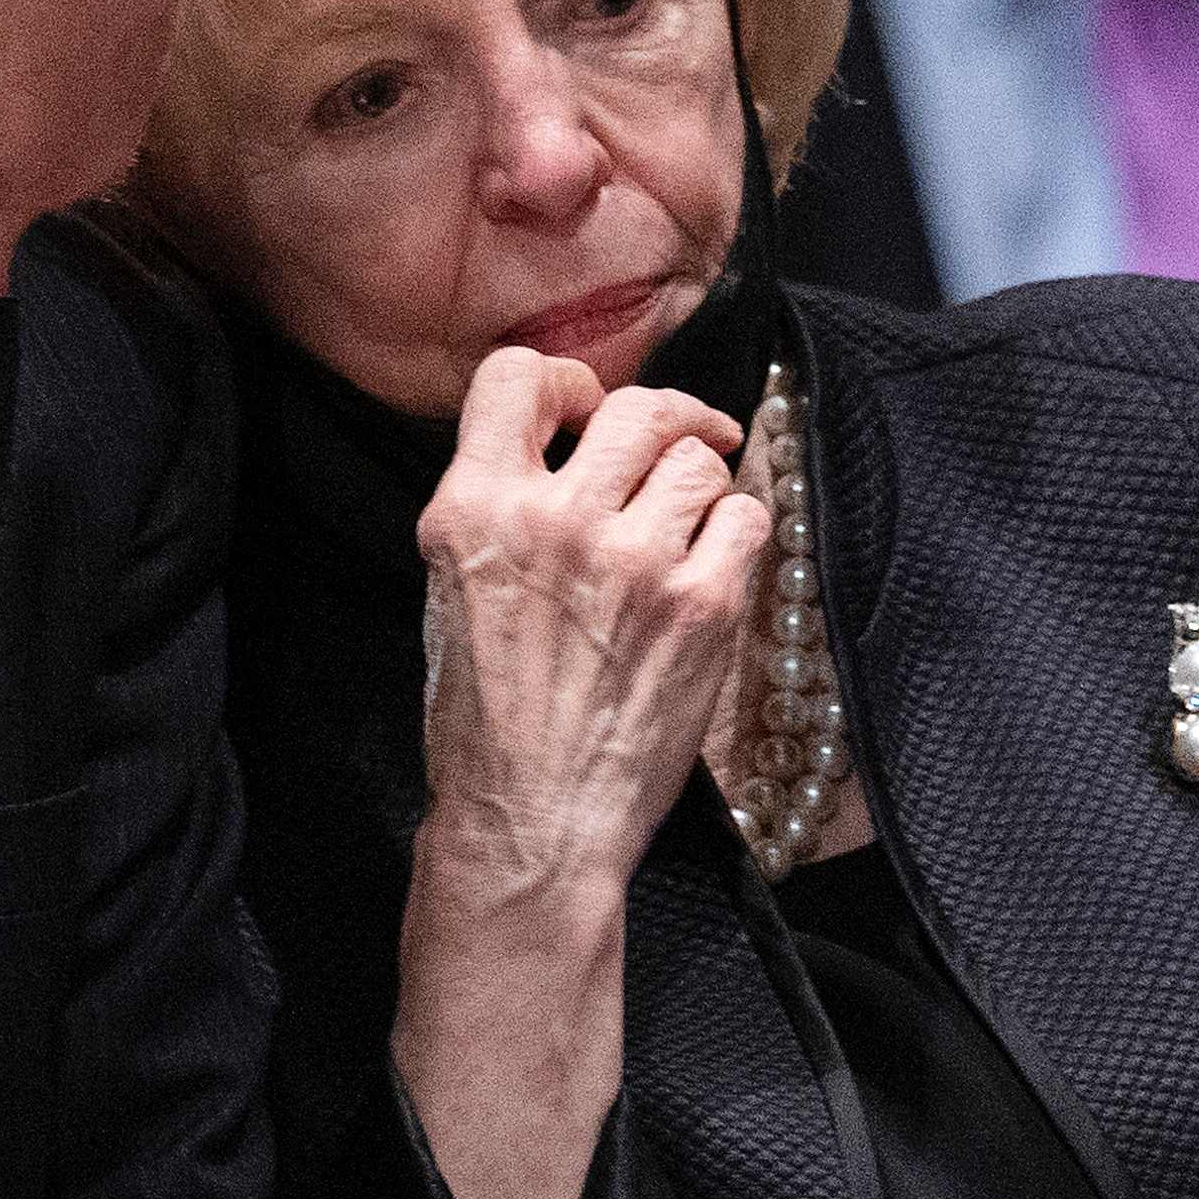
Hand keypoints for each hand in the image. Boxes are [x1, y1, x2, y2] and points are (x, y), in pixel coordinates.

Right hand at [412, 350, 769, 899]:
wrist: (531, 823)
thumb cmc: (485, 722)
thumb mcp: (450, 591)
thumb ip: (498, 508)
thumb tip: (566, 445)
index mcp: (472, 510)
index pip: (518, 374)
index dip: (562, 383)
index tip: (581, 413)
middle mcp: (552, 518)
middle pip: (636, 407)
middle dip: (659, 424)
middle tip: (667, 450)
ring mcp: (633, 558)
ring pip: (697, 458)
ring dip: (697, 488)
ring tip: (683, 530)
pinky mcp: (702, 602)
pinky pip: (748, 518)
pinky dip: (736, 536)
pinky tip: (709, 571)